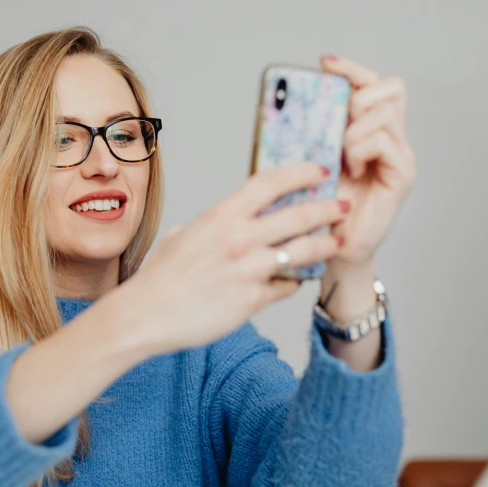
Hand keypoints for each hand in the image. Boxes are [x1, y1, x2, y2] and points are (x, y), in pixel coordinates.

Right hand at [121, 162, 347, 355]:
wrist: (145, 315)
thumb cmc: (158, 278)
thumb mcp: (180, 238)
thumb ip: (205, 228)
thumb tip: (215, 225)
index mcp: (219, 217)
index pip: (269, 183)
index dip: (299, 173)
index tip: (319, 171)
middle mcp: (238, 239)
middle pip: (298, 215)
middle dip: (327, 209)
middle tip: (342, 206)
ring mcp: (248, 270)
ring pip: (303, 251)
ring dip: (325, 245)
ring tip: (336, 242)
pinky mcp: (252, 300)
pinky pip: (286, 287)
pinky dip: (294, 282)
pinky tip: (297, 280)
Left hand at [320, 56, 416, 267]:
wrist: (333, 250)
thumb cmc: (319, 209)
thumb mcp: (308, 162)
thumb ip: (309, 135)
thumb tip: (281, 106)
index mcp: (368, 130)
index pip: (371, 84)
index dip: (351, 68)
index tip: (324, 63)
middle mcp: (391, 138)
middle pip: (389, 88)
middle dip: (358, 98)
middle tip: (338, 127)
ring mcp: (399, 155)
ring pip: (383, 113)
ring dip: (353, 131)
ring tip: (341, 158)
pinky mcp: (402, 174)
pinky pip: (383, 141)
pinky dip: (361, 150)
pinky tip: (350, 171)